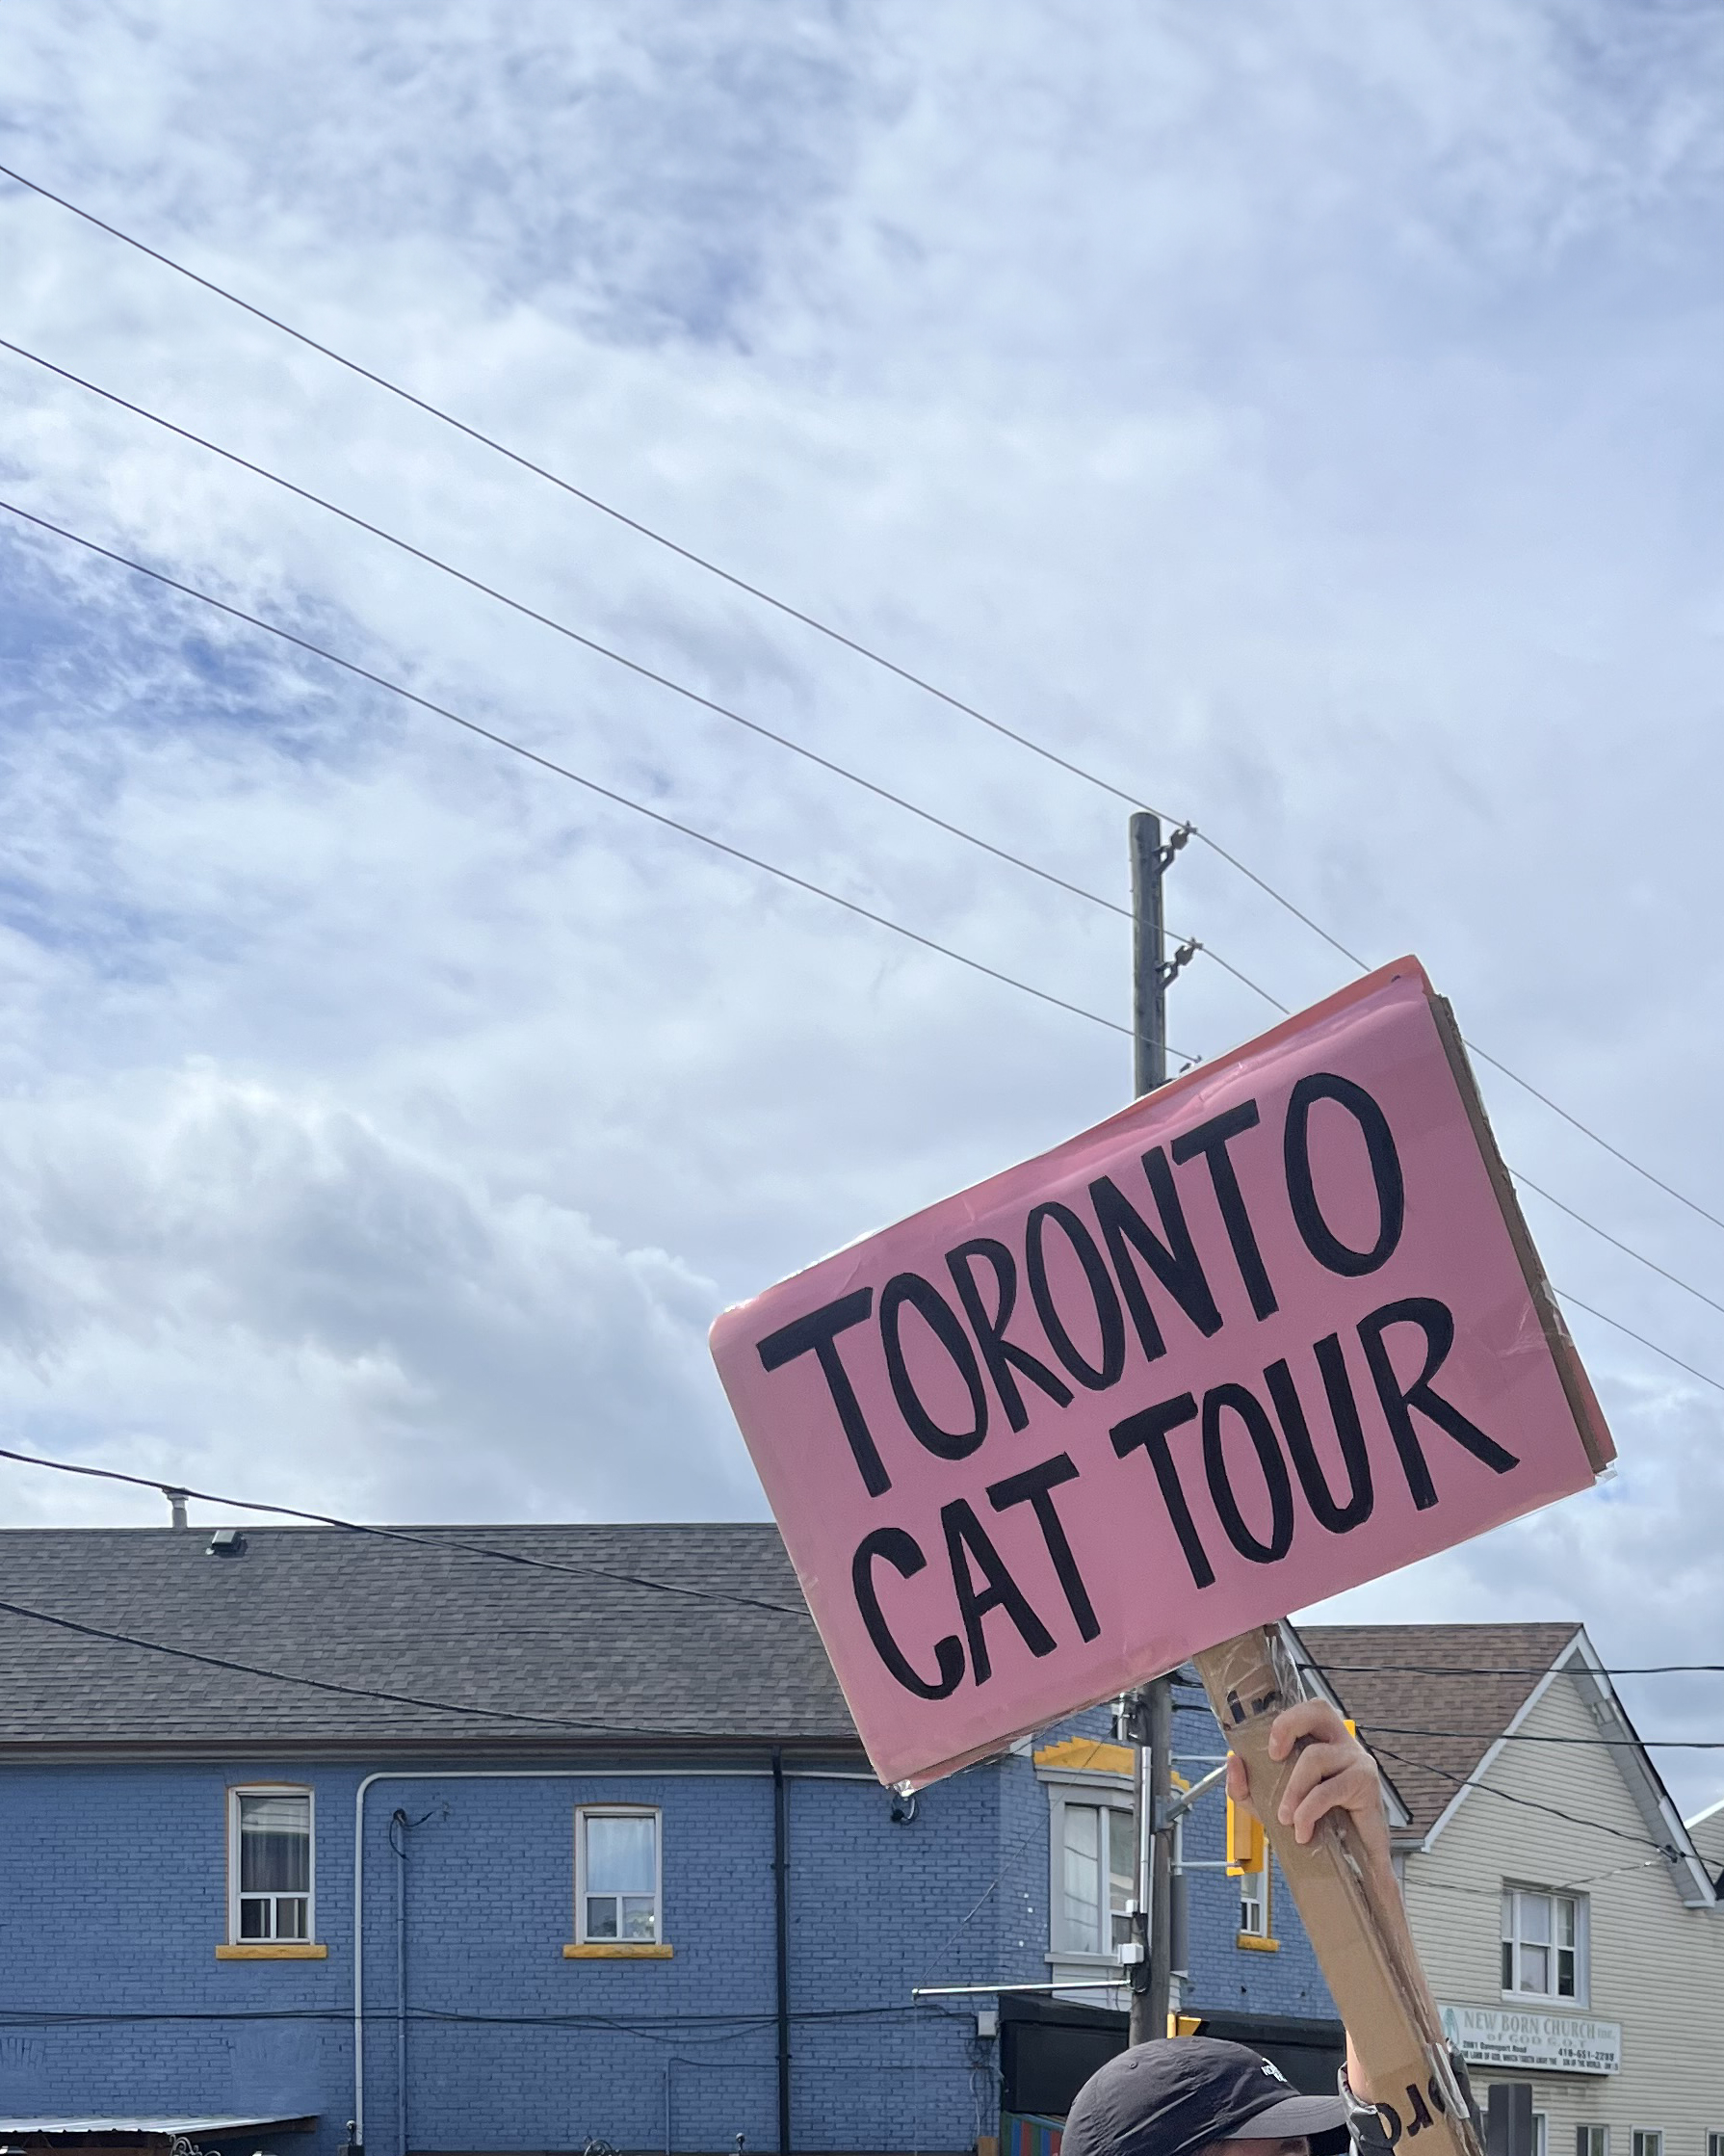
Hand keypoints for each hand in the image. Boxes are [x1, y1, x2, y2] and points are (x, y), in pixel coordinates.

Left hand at [1224, 1696, 1389, 1863]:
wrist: (1353, 1861)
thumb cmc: (1317, 1824)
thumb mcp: (1272, 1806)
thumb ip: (1247, 1788)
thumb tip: (1232, 1761)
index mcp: (1323, 1740)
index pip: (1309, 1709)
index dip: (1286, 1719)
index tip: (1270, 1751)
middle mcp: (1342, 1743)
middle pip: (1318, 1710)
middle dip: (1287, 1726)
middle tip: (1273, 1758)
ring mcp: (1357, 1761)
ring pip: (1315, 1757)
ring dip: (1293, 1790)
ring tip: (1286, 1818)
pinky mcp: (1366, 1785)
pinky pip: (1328, 1790)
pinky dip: (1309, 1811)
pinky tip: (1304, 1830)